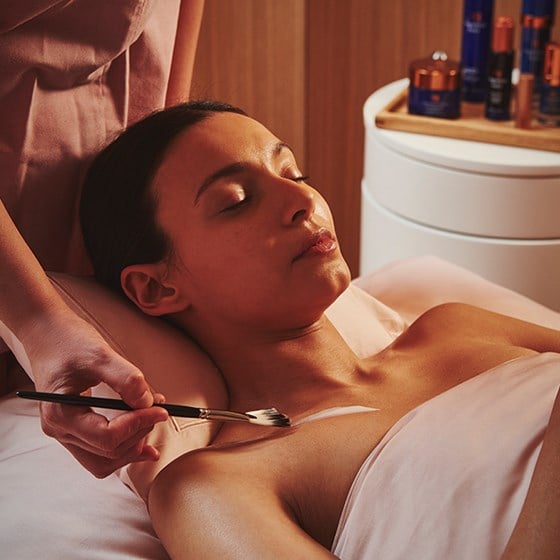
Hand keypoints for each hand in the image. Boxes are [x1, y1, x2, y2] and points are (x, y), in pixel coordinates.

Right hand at [26, 310, 168, 477]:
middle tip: (159, 411)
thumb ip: (126, 379)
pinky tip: (142, 436)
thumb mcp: (100, 354)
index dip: (139, 424)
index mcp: (60, 414)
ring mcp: (65, 432)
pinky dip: (123, 445)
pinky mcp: (75, 427)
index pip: (108, 437)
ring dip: (132, 446)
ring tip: (152, 422)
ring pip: (103, 461)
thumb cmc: (68, 341)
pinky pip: (99, 450)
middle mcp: (59, 430)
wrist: (47, 333)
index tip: (161, 409)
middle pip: (107, 453)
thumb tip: (148, 403)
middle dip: (139, 434)